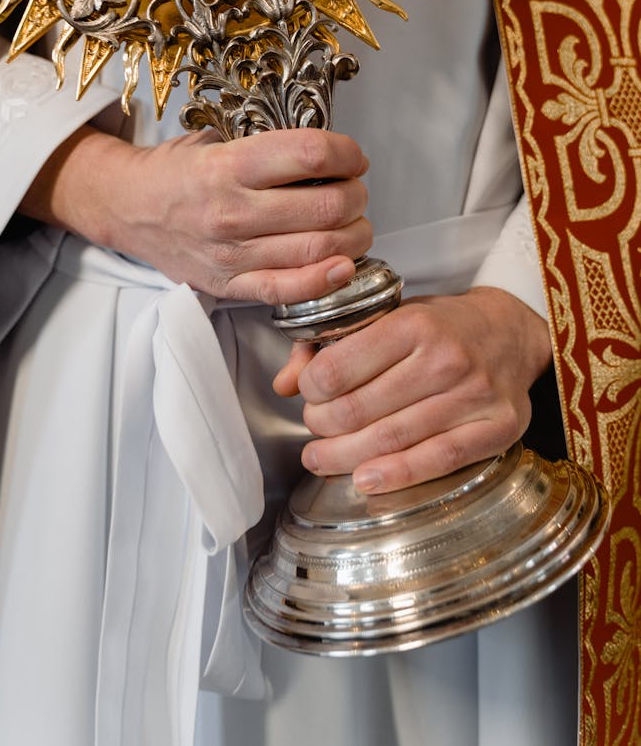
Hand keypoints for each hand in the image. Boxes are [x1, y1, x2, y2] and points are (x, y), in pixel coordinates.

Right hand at [20, 124, 371, 303]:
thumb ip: (269, 149)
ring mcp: (231, 253)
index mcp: (229, 165)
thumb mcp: (216, 141)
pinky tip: (343, 265)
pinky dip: (326, 280)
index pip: (311, 155)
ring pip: (320, 249)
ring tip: (352, 224)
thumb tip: (329, 155)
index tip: (353, 157)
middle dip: (356, 196)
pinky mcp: (229, 285)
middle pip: (327, 205)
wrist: (127, 207)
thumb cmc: (176, 172)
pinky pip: (289, 290)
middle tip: (355, 191)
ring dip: (353, 236)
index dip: (347, 154)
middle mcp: (232, 211)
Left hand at [272, 286, 552, 492]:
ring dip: (345, 456)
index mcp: (413, 323)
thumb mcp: (386, 316)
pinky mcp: (497, 428)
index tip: (307, 393)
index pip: (337, 369)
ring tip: (321, 459)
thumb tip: (284, 382)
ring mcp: (473, 396)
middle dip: (322, 425)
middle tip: (314, 428)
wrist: (511, 332)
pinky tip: (366, 479)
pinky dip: (397, 474)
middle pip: (358, 410)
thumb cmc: (441, 325)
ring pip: (391, 439)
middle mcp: (445, 359)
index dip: (310, 389)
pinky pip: (438, 459)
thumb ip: (330, 344)